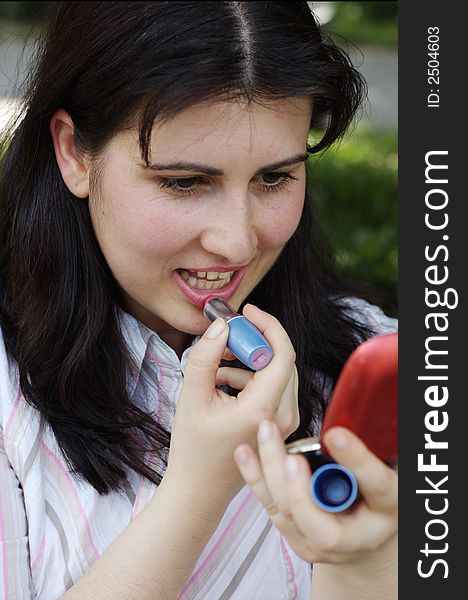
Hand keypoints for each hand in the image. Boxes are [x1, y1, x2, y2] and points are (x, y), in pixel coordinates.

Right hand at [164, 304, 299, 505]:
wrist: (199, 491)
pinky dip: (250, 378)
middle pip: (281, 361)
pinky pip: (272, 389)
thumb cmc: (193, 450)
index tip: (246, 312)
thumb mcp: (192, 398)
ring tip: (217, 367)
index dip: (267, 325)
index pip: (282, 353)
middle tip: (226, 338)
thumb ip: (205, 358)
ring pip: (277, 374)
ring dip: (250, 362)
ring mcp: (285, 423)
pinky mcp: (279, 426)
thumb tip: (221, 326)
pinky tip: (223, 384)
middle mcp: (283, 416)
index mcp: (263, 409)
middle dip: (254, 342)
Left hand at [233, 422, 396, 567]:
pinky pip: (271, 507)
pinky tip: (244, 452)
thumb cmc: (378, 489)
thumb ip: (373, 443)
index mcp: (389, 509)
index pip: (377, 487)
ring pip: (289, 515)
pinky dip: (255, 478)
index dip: (356, 462)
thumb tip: (359, 408)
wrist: (367, 529)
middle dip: (300, 492)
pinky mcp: (296, 537)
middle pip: (322, 526)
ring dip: (271, 474)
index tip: (335, 435)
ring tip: (265, 434)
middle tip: (292, 457)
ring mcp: (320, 544)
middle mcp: (355, 538)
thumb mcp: (388, 464)